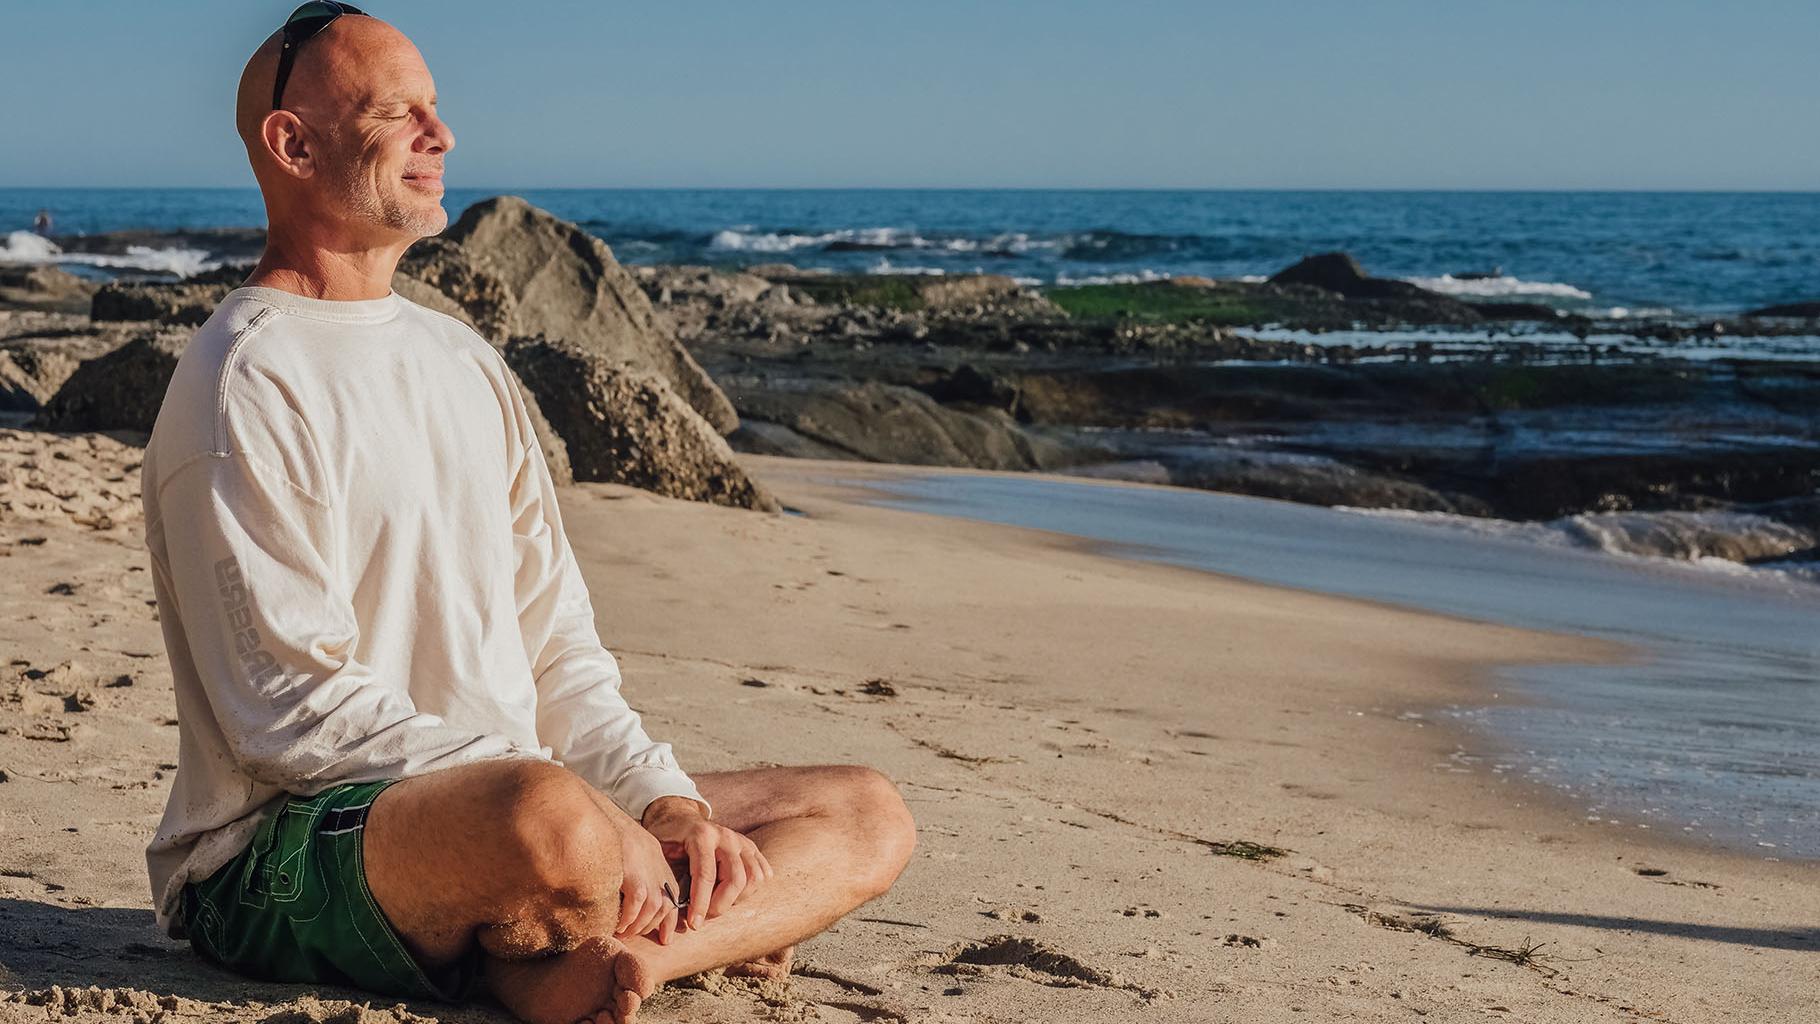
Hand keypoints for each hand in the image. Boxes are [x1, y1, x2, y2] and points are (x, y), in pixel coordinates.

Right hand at [601, 802, 682, 944]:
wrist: (580, 806)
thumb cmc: (591, 831)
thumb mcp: (614, 849)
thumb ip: (623, 869)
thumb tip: (619, 899)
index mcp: (652, 853)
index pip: (672, 890)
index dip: (668, 917)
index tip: (664, 937)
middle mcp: (653, 857)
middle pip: (668, 900)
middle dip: (654, 924)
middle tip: (634, 934)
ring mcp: (643, 861)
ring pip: (656, 904)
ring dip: (641, 924)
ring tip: (624, 932)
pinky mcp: (629, 865)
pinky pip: (638, 900)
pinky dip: (630, 917)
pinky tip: (618, 924)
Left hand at [641, 796, 772, 931]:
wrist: (679, 818)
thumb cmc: (667, 841)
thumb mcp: (659, 855)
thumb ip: (667, 879)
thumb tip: (671, 913)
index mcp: (701, 835)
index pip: (707, 875)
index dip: (701, 904)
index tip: (694, 924)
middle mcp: (726, 835)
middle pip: (736, 878)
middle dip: (720, 905)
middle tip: (704, 917)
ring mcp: (741, 840)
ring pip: (754, 878)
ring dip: (737, 898)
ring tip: (717, 903)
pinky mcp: (751, 847)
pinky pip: (763, 873)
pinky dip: (751, 889)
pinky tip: (732, 893)